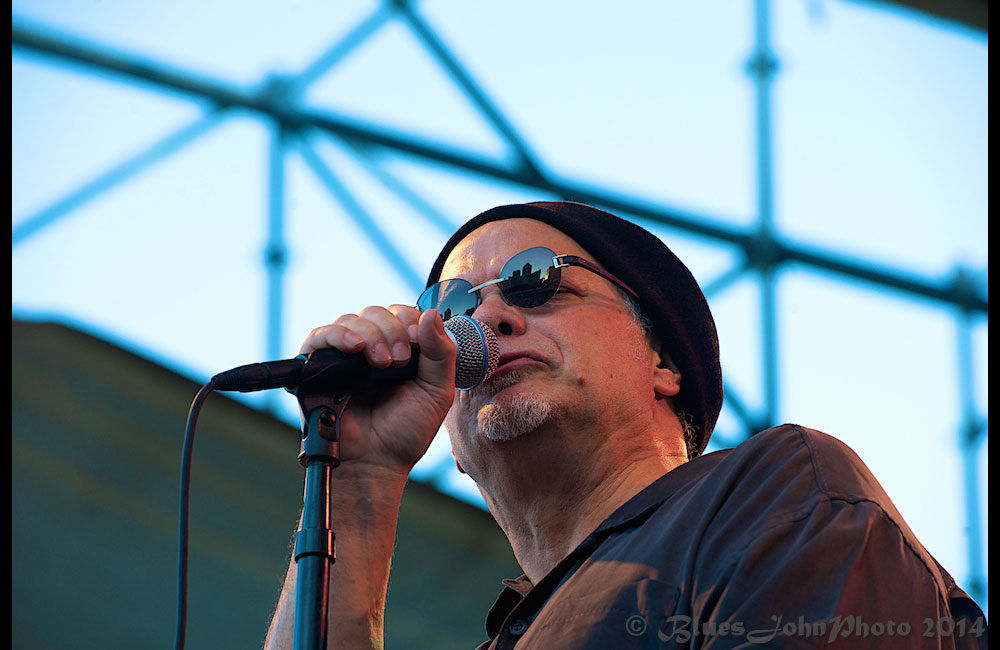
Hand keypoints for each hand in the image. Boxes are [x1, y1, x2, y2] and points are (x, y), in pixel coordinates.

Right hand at [298, 305, 455, 474]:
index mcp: (400, 350)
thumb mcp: (436, 392)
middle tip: (398, 360)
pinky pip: (320, 336)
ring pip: (351, 320)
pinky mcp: (318, 368)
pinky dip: (337, 334)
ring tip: (380, 363)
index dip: (410, 320)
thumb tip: (432, 314)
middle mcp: (371, 349)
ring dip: (370, 334)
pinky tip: (353, 347)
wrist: (376, 463)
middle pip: (376, 313)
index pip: (402, 314)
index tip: (416, 340)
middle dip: (391, 330)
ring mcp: (344, 357)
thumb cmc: (405, 432)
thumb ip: (441, 354)